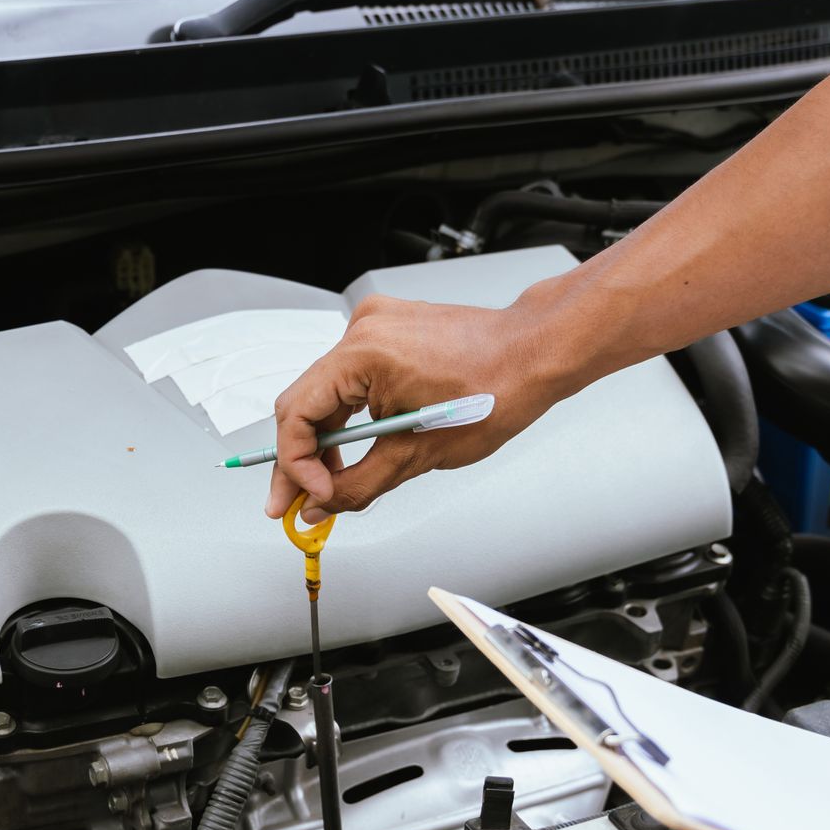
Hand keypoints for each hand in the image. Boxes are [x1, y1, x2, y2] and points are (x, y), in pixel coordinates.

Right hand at [265, 291, 570, 520]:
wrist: (533, 353)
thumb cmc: (497, 390)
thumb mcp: (420, 455)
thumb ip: (358, 484)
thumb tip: (321, 504)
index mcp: (364, 355)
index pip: (297, 415)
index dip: (295, 466)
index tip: (307, 497)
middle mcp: (362, 330)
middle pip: (304, 402)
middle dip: (301, 457)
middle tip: (298, 499)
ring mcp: (374, 325)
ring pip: (326, 390)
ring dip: (326, 437)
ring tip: (334, 478)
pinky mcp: (387, 329)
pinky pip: (349, 375)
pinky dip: (349, 412)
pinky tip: (359, 441)